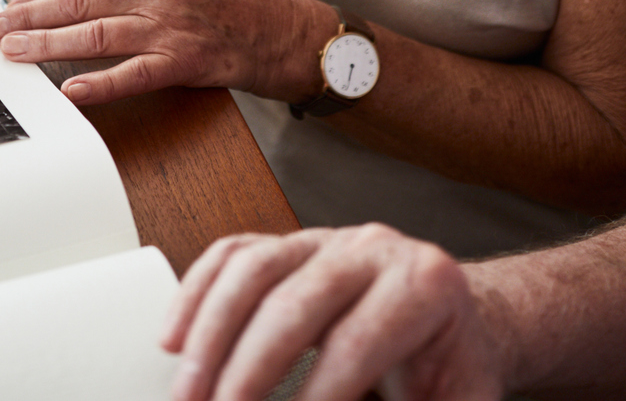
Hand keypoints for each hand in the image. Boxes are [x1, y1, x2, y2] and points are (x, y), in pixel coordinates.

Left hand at [0, 0, 322, 104]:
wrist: (277, 28)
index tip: (8, 5)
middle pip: (78, 0)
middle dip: (29, 16)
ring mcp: (170, 23)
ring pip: (96, 34)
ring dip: (48, 45)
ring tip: (14, 53)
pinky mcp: (183, 61)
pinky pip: (133, 74)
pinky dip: (100, 84)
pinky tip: (71, 91)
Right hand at [163, 227, 504, 400]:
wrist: (452, 328)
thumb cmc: (447, 372)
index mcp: (425, 284)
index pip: (355, 343)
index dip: (316, 396)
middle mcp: (372, 249)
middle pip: (293, 303)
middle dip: (246, 372)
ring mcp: (325, 240)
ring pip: (252, 270)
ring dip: (209, 338)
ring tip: (187, 394)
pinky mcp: (288, 245)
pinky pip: (231, 255)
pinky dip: (196, 294)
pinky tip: (173, 340)